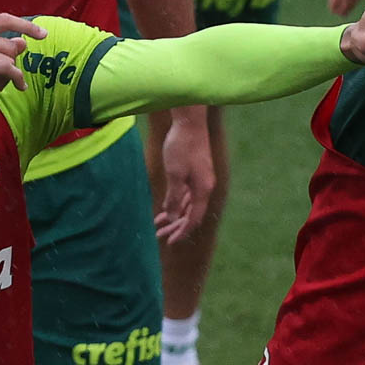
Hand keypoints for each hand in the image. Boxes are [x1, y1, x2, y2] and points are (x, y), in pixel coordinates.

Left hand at [152, 111, 215, 244]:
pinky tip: (167, 207)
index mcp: (203, 189)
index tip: (170, 242)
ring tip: (158, 224)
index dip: (182, 232)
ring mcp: (202, 179)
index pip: (194, 218)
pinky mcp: (196, 172)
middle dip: (176, 226)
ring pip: (189, 204)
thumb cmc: (181, 146)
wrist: (190, 121)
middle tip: (160, 236)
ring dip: (175, 215)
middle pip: (192, 213)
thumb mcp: (174, 174)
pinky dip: (177, 202)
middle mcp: (205, 187)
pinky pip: (188, 194)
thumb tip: (172, 217)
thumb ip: (174, 197)